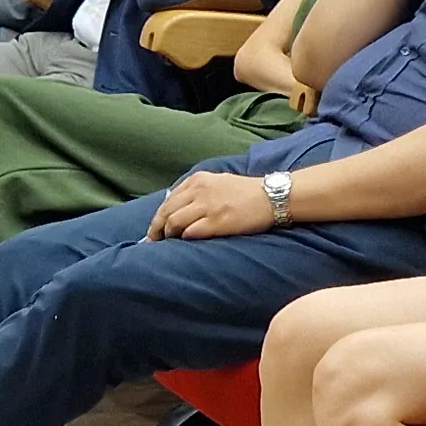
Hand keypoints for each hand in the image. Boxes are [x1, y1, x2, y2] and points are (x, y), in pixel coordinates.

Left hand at [145, 170, 276, 240]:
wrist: (272, 197)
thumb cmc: (247, 192)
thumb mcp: (218, 182)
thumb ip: (197, 191)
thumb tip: (178, 208)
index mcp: (198, 180)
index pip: (168, 200)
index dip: (158, 217)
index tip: (155, 229)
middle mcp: (199, 191)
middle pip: (166, 211)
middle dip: (156, 229)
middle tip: (154, 241)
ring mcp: (207, 206)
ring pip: (173, 222)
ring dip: (168, 235)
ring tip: (168, 244)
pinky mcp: (216, 222)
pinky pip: (189, 232)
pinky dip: (183, 239)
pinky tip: (185, 244)